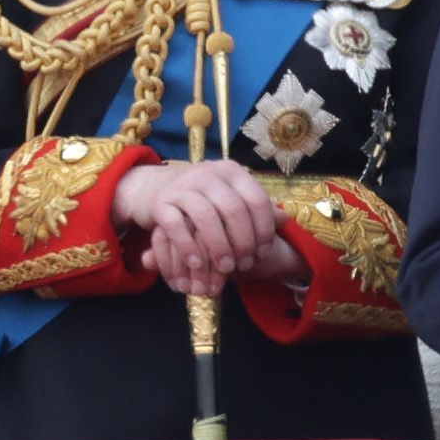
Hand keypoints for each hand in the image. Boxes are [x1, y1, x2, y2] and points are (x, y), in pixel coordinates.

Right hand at [121, 157, 279, 295]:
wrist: (156, 186)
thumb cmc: (205, 199)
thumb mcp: (231, 196)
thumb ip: (255, 207)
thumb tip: (284, 219)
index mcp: (231, 171)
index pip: (256, 199)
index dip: (263, 228)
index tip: (263, 251)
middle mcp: (208, 173)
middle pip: (233, 209)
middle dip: (242, 241)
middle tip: (244, 263)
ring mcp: (182, 186)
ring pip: (205, 216)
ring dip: (218, 246)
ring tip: (225, 268)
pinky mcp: (160, 201)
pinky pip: (176, 225)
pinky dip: (188, 246)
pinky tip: (197, 263)